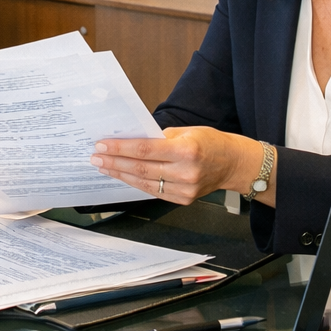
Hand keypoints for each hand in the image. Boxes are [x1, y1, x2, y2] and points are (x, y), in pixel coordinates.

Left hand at [89, 126, 257, 203]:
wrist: (234, 164)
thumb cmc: (210, 142)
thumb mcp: (186, 131)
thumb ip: (158, 137)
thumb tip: (130, 139)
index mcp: (186, 150)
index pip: (144, 150)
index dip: (120, 148)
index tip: (102, 145)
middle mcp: (185, 172)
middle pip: (141, 168)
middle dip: (115, 162)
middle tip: (96, 157)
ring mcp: (185, 189)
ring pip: (144, 182)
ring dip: (121, 174)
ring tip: (104, 167)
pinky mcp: (183, 199)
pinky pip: (153, 192)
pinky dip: (136, 183)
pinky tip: (123, 176)